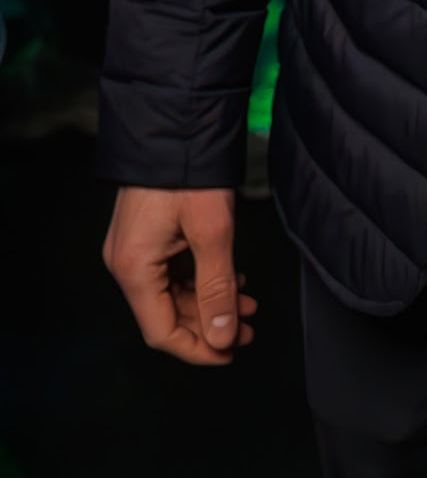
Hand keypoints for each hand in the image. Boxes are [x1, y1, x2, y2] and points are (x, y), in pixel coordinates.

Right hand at [103, 186, 255, 366]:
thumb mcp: (212, 232)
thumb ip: (216, 289)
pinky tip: (231, 278)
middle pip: (167, 314)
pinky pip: (173, 272)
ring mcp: (134, 249)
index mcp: (134, 269)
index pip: (161, 332)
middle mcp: (126, 263)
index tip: (230, 353)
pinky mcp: (147, 235)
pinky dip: (202, 280)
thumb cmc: (188, 173)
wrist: (174, 123)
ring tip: (248, 304)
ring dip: (210, 301)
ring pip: (173, 293)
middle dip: (211, 324)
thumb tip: (223, 337)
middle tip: (248, 327)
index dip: (198, 349)